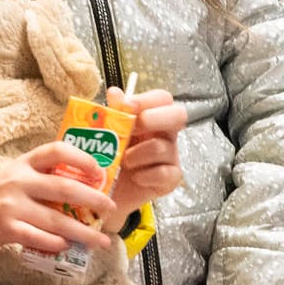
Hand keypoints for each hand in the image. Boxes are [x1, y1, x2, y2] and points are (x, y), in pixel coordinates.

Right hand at [0, 142, 116, 265]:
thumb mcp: (12, 179)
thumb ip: (39, 180)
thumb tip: (80, 189)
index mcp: (22, 164)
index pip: (56, 150)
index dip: (82, 158)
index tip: (100, 172)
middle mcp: (18, 181)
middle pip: (64, 187)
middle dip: (93, 199)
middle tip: (111, 207)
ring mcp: (10, 205)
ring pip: (56, 219)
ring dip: (83, 231)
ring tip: (101, 240)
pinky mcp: (3, 228)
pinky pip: (37, 237)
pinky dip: (55, 244)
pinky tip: (67, 247)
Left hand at [103, 88, 185, 229]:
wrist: (105, 192)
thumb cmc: (109, 158)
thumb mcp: (106, 134)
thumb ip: (112, 113)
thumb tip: (115, 92)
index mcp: (152, 117)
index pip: (162, 98)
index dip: (146, 99)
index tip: (127, 106)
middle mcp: (166, 134)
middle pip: (178, 115)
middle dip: (152, 119)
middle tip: (131, 130)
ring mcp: (171, 156)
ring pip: (161, 147)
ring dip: (136, 154)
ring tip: (122, 161)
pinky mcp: (171, 179)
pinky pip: (163, 173)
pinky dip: (144, 175)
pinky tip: (134, 177)